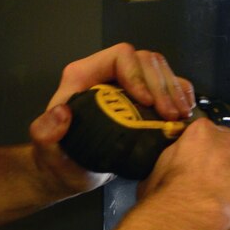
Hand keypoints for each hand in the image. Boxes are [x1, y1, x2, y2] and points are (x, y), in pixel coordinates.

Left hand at [30, 43, 197, 196]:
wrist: (70, 173)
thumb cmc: (58, 161)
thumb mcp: (46, 152)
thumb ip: (44, 133)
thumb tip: (62, 112)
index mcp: (84, 76)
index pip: (120, 56)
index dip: (137, 74)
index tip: (147, 104)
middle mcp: (108, 75)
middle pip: (146, 60)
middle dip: (163, 85)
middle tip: (172, 116)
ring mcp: (129, 85)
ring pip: (161, 70)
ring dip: (176, 91)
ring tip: (180, 118)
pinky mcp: (144, 100)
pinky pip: (169, 85)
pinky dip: (182, 96)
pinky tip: (185, 117)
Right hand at [146, 118, 229, 229]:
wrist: (189, 218)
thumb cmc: (167, 195)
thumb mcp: (156, 171)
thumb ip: (172, 165)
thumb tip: (169, 176)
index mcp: (203, 133)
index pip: (209, 136)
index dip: (205, 156)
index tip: (200, 171)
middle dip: (226, 170)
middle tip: (212, 193)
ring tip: (224, 212)